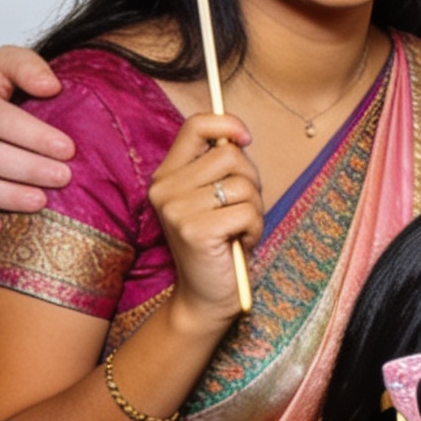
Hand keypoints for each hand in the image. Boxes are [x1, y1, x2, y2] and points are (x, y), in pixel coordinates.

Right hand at [0, 45, 70, 233]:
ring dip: (7, 196)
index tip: (68, 149)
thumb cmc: (3, 87)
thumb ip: (30, 67)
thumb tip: (49, 86)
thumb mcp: (14, 63)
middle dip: (28, 168)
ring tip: (42, 202)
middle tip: (63, 177)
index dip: (34, 136)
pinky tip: (0, 226)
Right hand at [148, 114, 263, 330]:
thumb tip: (239, 135)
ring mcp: (176, 209)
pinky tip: (239, 244)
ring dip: (254, 209)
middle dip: (250, 181)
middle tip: (242, 208)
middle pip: (229, 154)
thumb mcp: (215, 199)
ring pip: (243, 184)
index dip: (227, 124)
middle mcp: (165, 189)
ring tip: (238, 230)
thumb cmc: (220, 245)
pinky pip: (247, 212)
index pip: (195, 126)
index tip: (245, 139)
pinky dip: (254, 229)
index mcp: (166, 176)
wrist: (206, 297)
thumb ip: (220, 168)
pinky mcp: (195, 230)